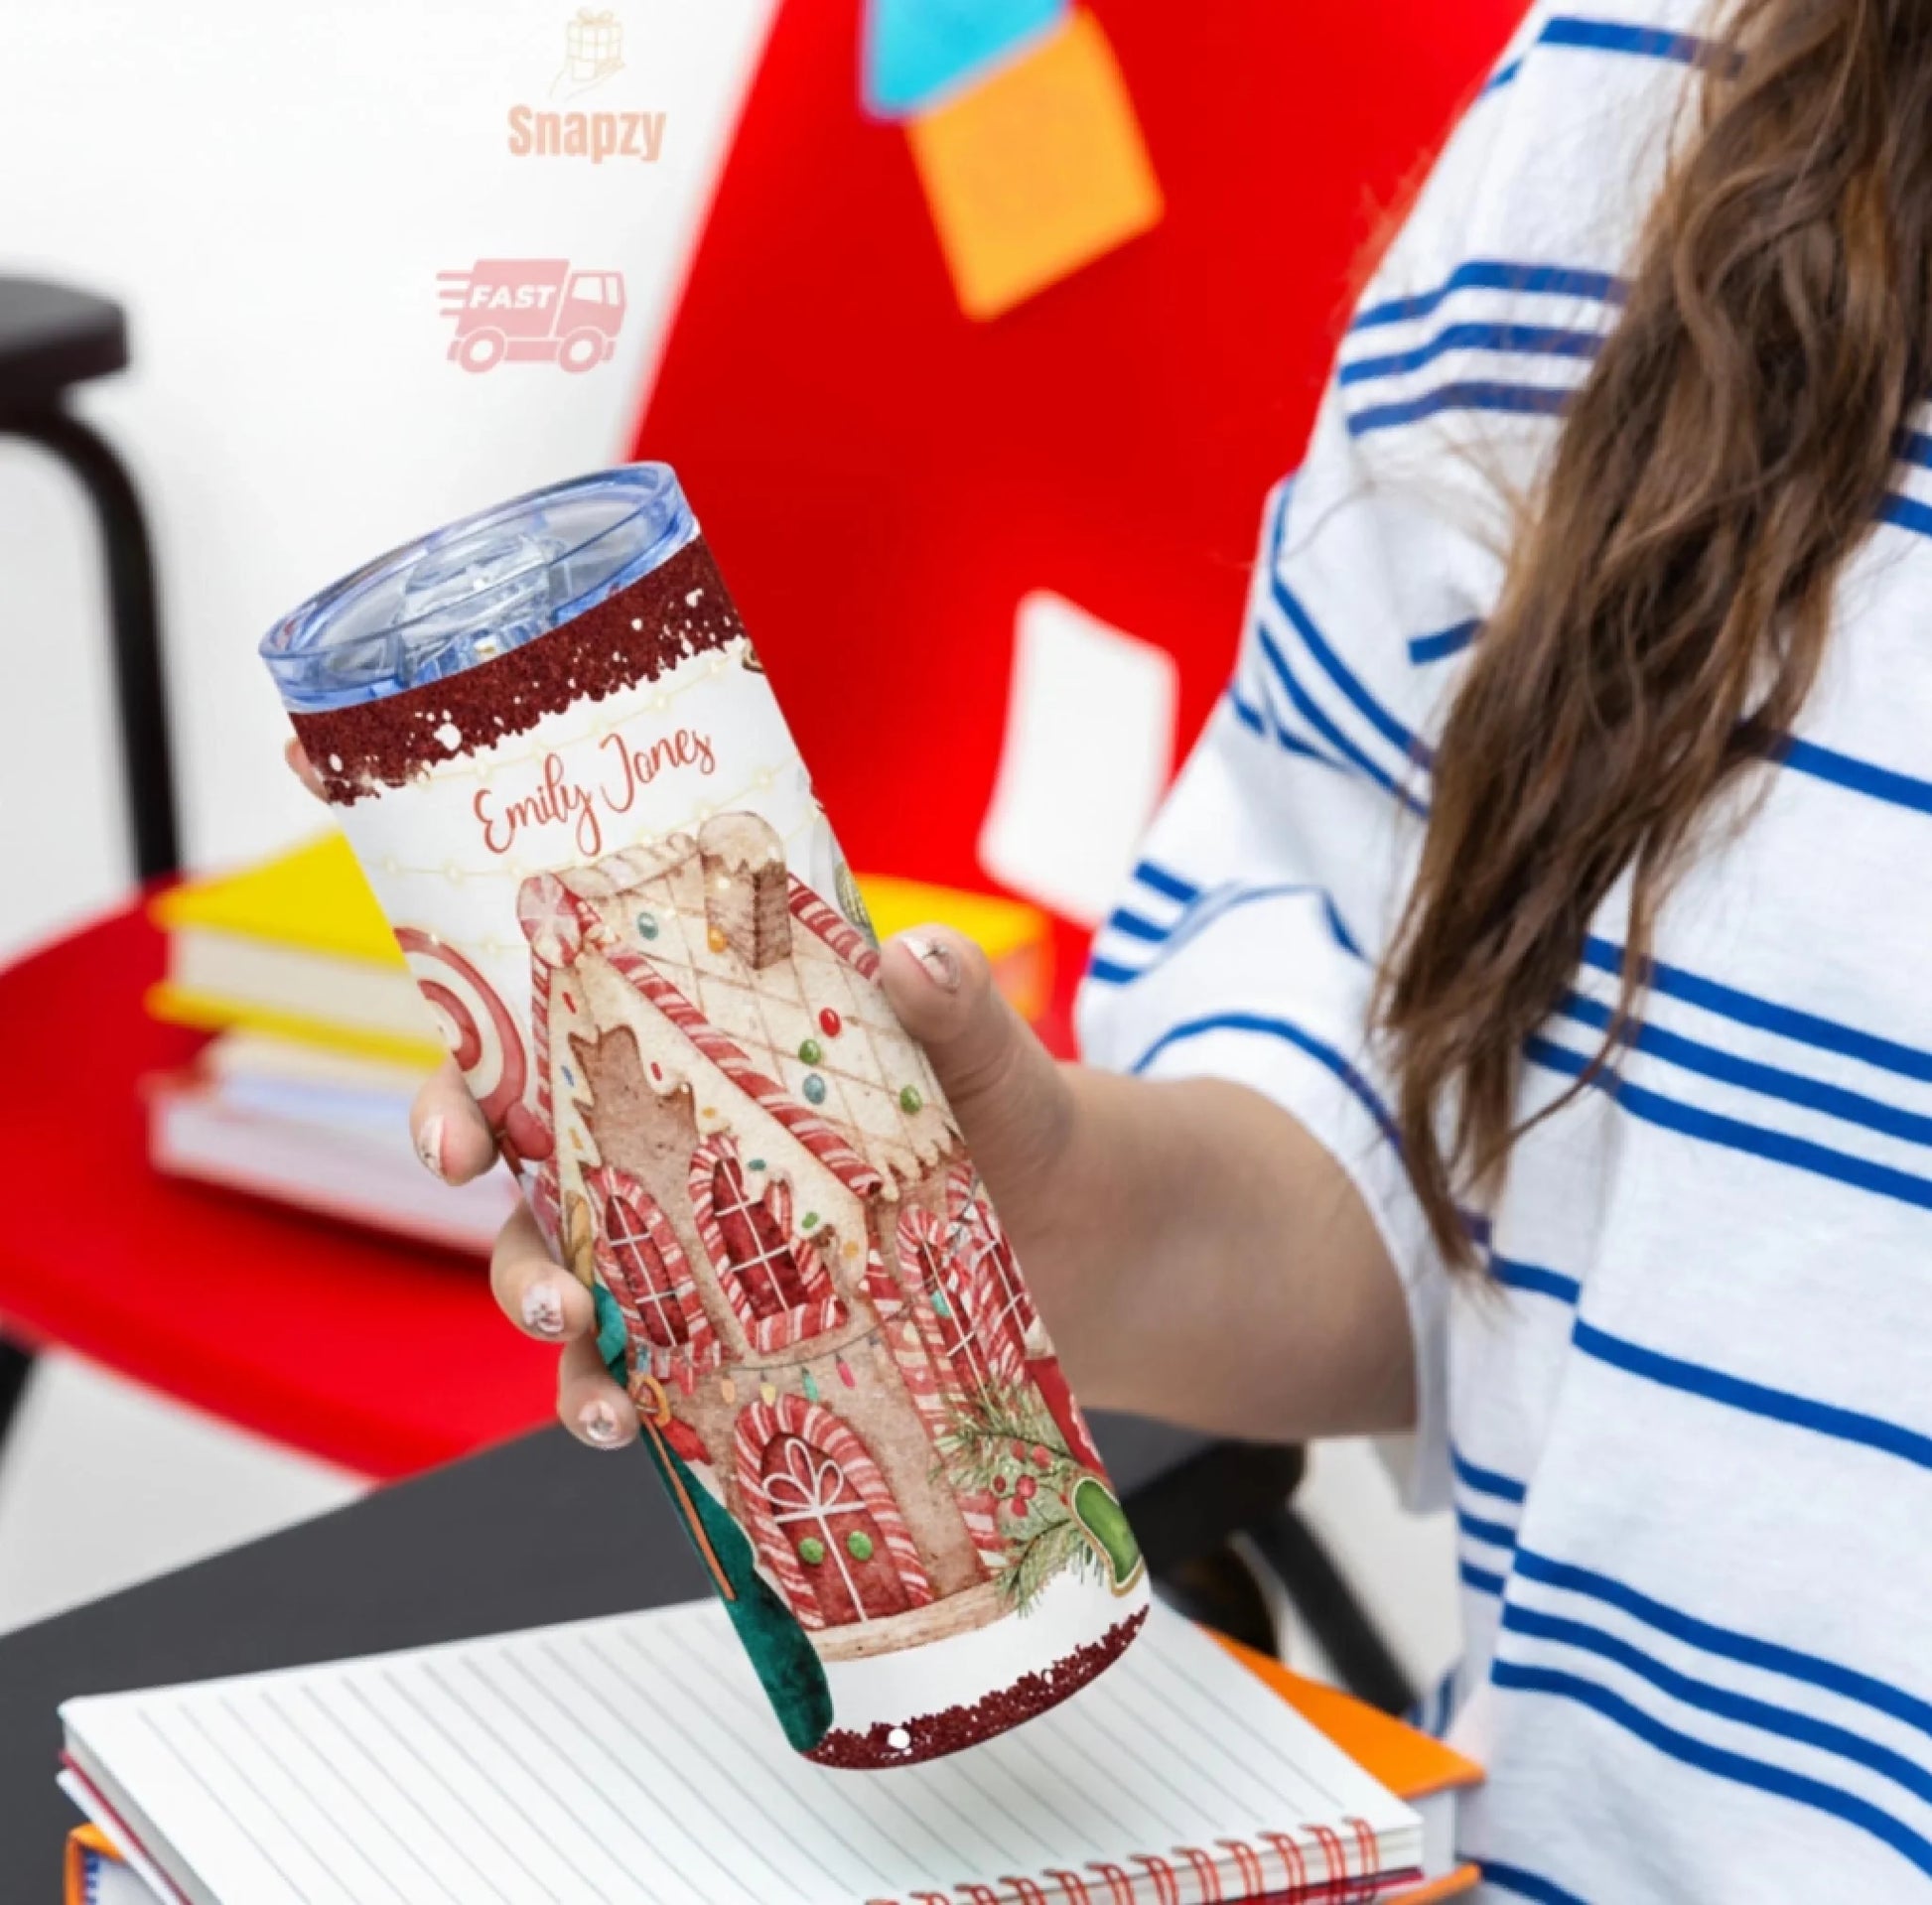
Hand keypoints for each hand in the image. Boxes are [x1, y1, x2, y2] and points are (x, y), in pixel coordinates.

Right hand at [283, 738, 1087, 1450]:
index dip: (459, 965)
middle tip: (468, 1161)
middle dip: (458, 1137)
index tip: (392, 932)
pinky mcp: (726, 1333)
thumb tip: (917, 952)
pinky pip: (634, 1368)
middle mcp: (671, 1132)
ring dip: (532, 1299)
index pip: (560, 990)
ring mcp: (689, 1235)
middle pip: (517, 1125)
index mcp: (708, 1035)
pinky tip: (626, 1422)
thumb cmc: (1018, 1124)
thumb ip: (959, 1012)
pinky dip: (608, 1399)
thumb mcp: (991, 1059)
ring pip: (556, 1258)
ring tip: (582, 1348)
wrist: (1088, 1247)